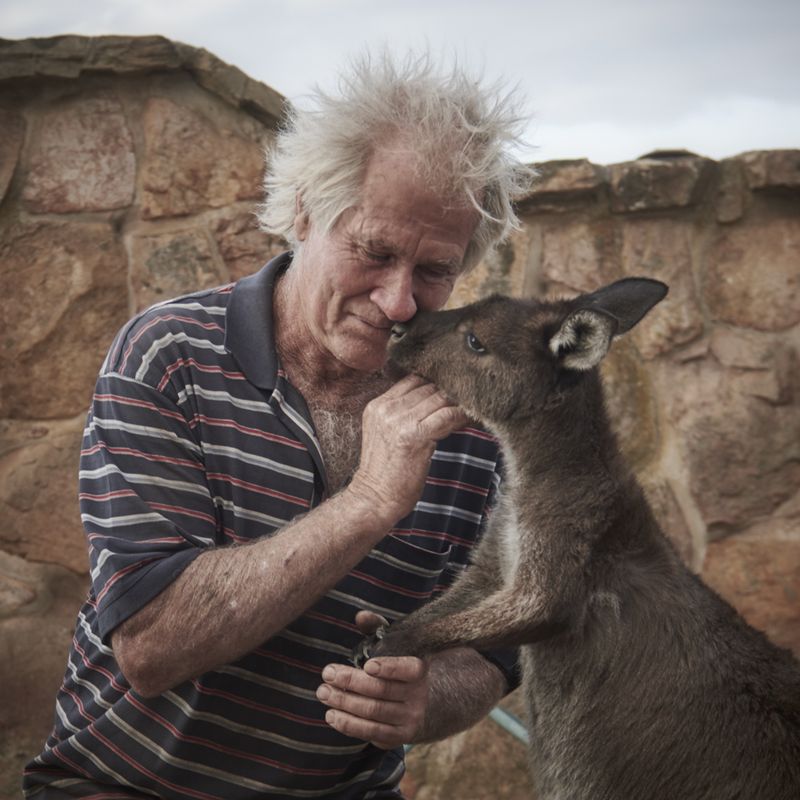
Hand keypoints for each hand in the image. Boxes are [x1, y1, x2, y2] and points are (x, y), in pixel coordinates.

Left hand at [317, 611, 429, 748]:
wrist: (421, 704)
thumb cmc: (398, 668)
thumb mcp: (393, 644)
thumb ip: (376, 628)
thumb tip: (359, 616)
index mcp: (419, 670)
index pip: (407, 669)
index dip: (389, 668)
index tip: (367, 664)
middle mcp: (418, 696)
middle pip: (382, 691)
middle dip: (351, 682)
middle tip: (327, 674)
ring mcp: (409, 719)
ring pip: (374, 712)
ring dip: (345, 703)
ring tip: (323, 693)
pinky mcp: (398, 737)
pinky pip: (371, 733)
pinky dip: (349, 725)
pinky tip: (331, 715)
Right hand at [347, 375, 468, 525]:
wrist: (374, 500)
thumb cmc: (385, 473)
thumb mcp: (385, 435)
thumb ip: (402, 415)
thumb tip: (437, 401)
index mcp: (377, 406)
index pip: (412, 381)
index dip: (434, 387)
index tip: (449, 397)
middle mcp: (386, 409)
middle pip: (428, 387)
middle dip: (448, 395)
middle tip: (465, 404)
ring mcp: (399, 420)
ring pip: (440, 398)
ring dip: (457, 406)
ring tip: (469, 415)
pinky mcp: (415, 435)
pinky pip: (447, 415)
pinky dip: (461, 417)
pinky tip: (468, 423)